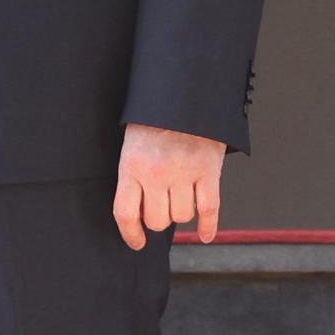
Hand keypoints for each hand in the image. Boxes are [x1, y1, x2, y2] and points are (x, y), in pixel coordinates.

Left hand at [112, 123, 226, 248]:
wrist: (185, 92)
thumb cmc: (155, 119)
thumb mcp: (132, 144)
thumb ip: (134, 175)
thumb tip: (139, 214)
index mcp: (132, 165)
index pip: (125, 213)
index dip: (130, 234)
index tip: (136, 242)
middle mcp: (156, 172)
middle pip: (157, 220)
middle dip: (159, 218)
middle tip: (162, 205)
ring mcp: (183, 172)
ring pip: (183, 216)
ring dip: (182, 212)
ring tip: (181, 196)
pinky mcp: (208, 170)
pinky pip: (209, 210)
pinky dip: (208, 226)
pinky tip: (205, 234)